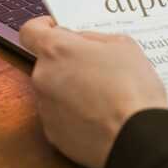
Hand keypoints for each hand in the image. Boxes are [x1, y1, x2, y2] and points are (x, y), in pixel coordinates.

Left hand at [19, 16, 167, 167]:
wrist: (137, 139)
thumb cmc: (132, 89)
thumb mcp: (124, 46)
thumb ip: (95, 38)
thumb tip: (82, 43)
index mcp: (57, 50)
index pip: (30, 31)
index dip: (42, 27)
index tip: (55, 29)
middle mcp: (43, 78)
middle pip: (48, 63)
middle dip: (69, 62)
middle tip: (98, 67)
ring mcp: (45, 109)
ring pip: (55, 90)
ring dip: (73, 89)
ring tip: (105, 96)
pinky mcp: (53, 135)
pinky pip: (61, 116)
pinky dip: (76, 114)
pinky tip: (100, 117)